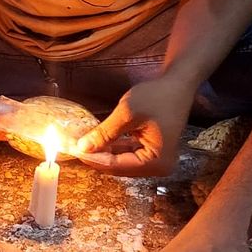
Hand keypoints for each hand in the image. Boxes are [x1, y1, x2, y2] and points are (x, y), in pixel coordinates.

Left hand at [75, 78, 193, 176]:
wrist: (178, 84)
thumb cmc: (157, 96)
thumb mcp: (127, 113)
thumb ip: (105, 133)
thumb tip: (82, 147)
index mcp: (157, 162)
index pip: (118, 166)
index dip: (94, 158)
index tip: (73, 150)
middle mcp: (159, 167)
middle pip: (120, 167)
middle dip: (98, 157)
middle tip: (74, 148)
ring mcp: (157, 160)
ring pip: (122, 161)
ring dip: (103, 153)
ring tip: (83, 144)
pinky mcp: (152, 151)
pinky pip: (129, 154)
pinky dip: (113, 148)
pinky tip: (98, 141)